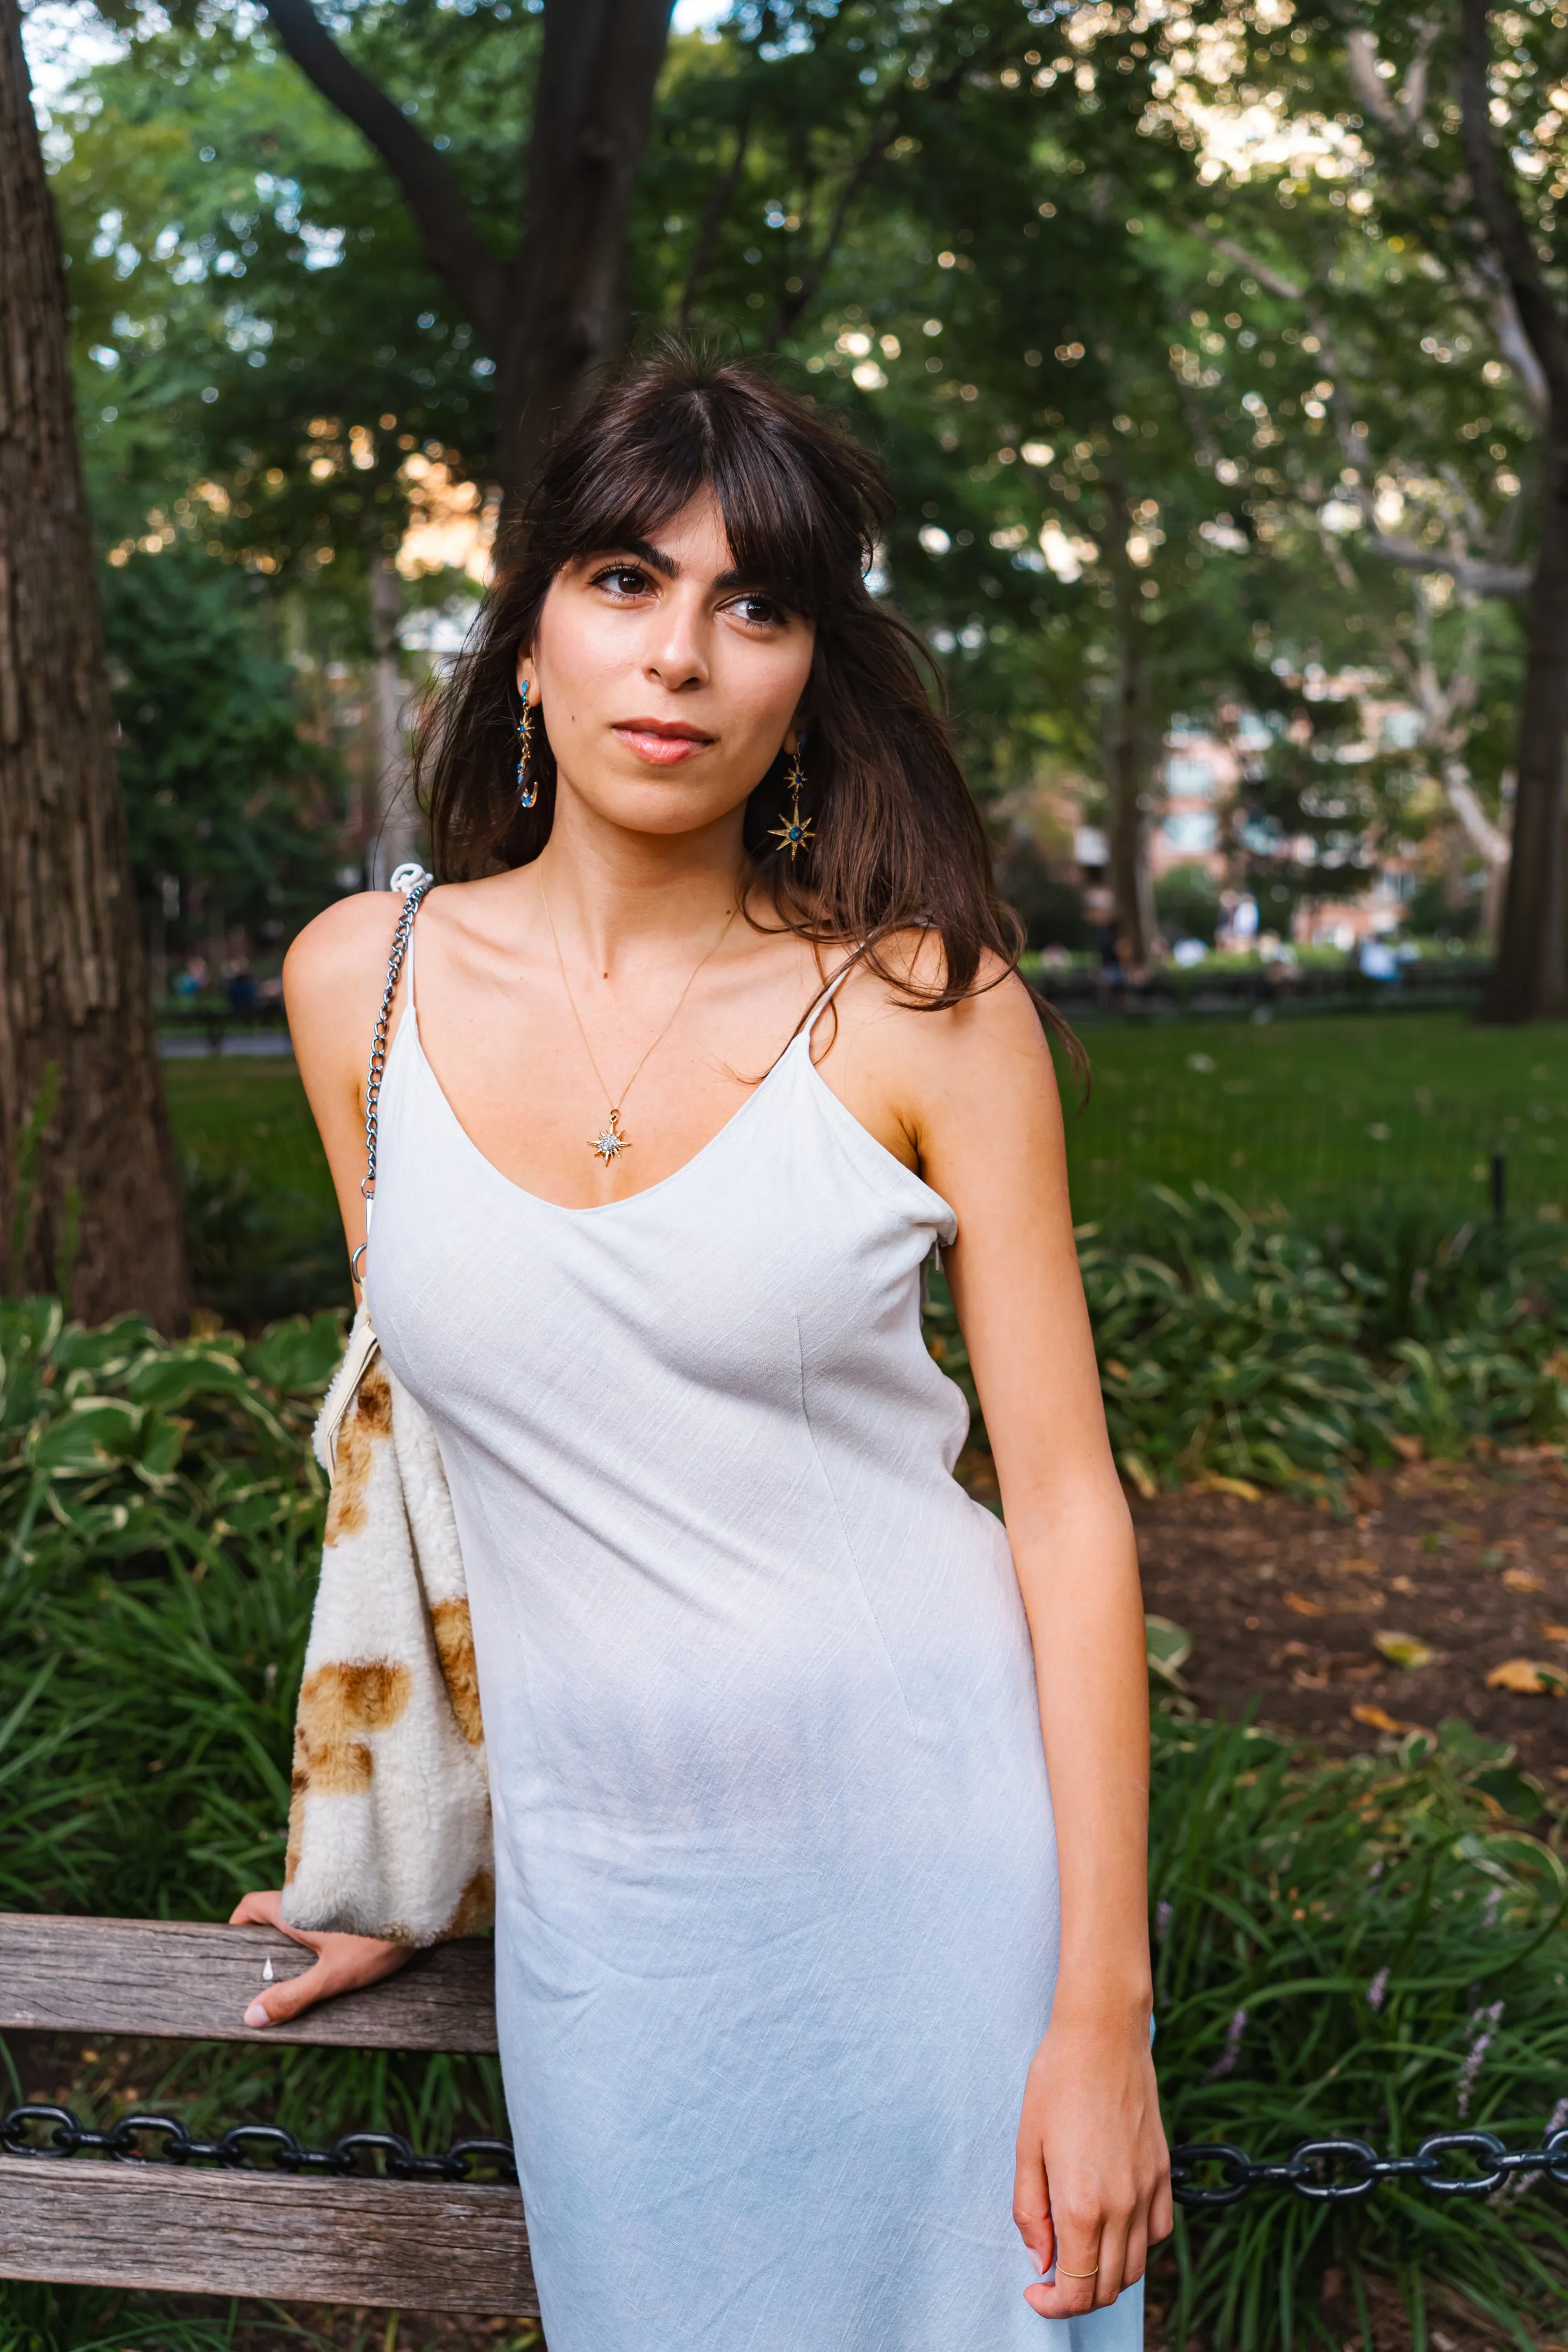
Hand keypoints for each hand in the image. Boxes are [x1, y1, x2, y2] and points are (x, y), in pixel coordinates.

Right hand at [228, 1888, 413, 2027]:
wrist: (428, 1906)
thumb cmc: (379, 1938)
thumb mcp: (332, 1975)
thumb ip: (293, 1996)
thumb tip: (252, 2016)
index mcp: (295, 1907)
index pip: (250, 1905)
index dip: (238, 1924)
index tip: (236, 1950)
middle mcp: (311, 1895)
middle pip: (276, 1913)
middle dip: (268, 1942)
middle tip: (268, 1976)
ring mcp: (335, 1895)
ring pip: (304, 1915)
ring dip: (297, 1940)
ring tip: (301, 1974)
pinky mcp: (357, 1901)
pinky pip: (328, 1917)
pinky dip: (322, 1936)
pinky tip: (335, 1959)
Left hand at [1012, 2005, 1171, 2318]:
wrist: (1103, 2035)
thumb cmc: (1057, 2081)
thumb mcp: (1026, 2146)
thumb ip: (1030, 2211)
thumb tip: (1041, 2260)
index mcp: (1083, 2204)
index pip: (1077, 2290)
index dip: (1053, 2305)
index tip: (1035, 2293)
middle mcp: (1123, 2206)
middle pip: (1109, 2288)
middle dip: (1077, 2297)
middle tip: (1052, 2277)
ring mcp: (1148, 2190)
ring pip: (1137, 2266)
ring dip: (1107, 2275)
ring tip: (1079, 2252)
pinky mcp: (1163, 2172)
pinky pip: (1158, 2231)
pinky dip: (1137, 2245)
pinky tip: (1114, 2225)